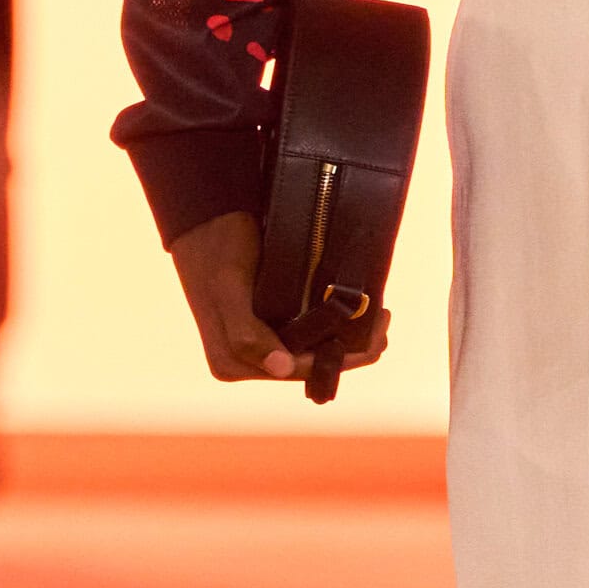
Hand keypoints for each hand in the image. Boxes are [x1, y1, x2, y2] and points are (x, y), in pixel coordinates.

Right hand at [169, 211, 389, 384]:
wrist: (204, 215)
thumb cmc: (214, 248)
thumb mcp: (228, 288)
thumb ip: (246, 333)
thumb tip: (281, 369)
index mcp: (232, 362)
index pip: (301, 372)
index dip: (343, 359)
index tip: (376, 338)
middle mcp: (245, 360)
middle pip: (310, 366)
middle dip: (350, 349)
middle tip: (384, 320)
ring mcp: (257, 343)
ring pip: (312, 351)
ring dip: (346, 337)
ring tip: (378, 315)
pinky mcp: (266, 323)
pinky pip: (306, 334)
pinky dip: (332, 324)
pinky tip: (356, 309)